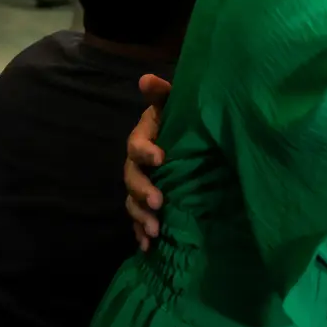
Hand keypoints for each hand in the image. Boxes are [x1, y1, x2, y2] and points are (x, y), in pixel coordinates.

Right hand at [125, 73, 170, 250]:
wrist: (195, 137)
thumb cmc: (185, 118)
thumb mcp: (177, 104)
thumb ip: (163, 94)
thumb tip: (146, 78)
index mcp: (144, 137)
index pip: (137, 145)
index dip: (146, 151)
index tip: (161, 159)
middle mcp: (139, 163)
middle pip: (132, 178)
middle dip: (142, 191)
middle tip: (158, 202)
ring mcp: (143, 183)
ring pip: (133, 202)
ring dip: (140, 217)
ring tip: (154, 231)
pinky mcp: (149, 201)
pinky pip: (139, 219)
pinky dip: (141, 233)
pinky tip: (148, 247)